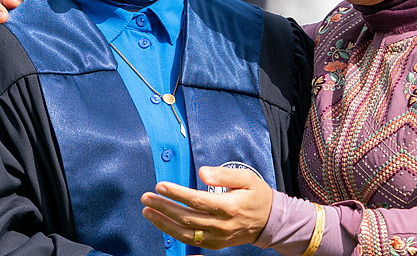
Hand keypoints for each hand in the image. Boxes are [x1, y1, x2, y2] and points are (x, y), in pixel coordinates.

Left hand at [141, 166, 272, 249]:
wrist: (269, 221)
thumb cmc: (257, 195)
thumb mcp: (247, 178)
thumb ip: (224, 174)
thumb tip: (202, 172)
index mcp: (229, 206)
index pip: (196, 200)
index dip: (176, 193)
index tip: (161, 185)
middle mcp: (221, 224)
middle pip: (186, 217)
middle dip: (164, 207)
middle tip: (147, 197)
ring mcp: (218, 237)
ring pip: (185, 233)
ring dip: (164, 223)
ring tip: (148, 211)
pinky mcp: (215, 244)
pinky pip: (191, 241)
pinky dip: (174, 234)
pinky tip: (163, 224)